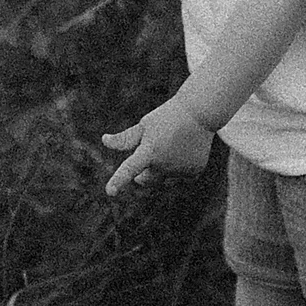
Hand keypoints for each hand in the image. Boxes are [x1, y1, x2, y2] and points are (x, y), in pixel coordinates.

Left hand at [101, 99, 216, 195]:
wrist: (200, 113)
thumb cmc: (167, 116)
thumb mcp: (144, 125)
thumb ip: (125, 139)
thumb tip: (105, 141)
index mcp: (150, 151)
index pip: (130, 168)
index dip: (118, 181)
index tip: (110, 192)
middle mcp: (165, 164)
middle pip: (146, 179)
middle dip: (143, 172)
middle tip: (149, 153)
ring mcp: (180, 170)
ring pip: (164, 176)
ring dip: (164, 165)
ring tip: (174, 142)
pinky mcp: (193, 172)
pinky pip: (179, 175)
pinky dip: (179, 166)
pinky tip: (186, 148)